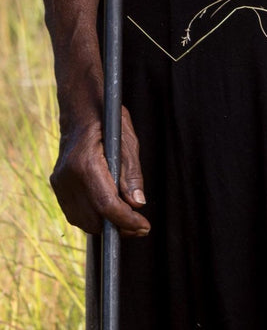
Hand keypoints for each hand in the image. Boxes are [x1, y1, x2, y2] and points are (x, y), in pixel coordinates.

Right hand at [51, 107, 149, 236]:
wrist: (79, 105)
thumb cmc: (107, 117)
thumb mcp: (127, 138)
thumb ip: (131, 173)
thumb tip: (137, 203)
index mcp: (85, 163)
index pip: (107, 204)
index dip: (127, 220)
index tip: (144, 226)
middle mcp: (67, 176)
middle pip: (94, 218)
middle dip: (118, 226)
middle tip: (141, 226)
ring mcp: (59, 182)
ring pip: (82, 219)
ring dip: (105, 224)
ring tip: (128, 220)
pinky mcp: (57, 184)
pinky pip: (74, 211)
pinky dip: (92, 215)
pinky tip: (109, 211)